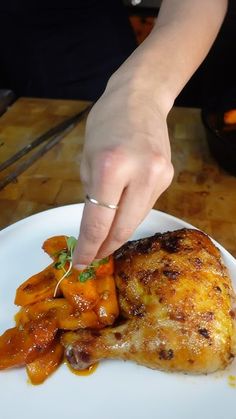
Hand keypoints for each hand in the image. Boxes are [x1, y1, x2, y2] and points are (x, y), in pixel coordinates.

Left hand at [72, 78, 173, 266]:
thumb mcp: (87, 159)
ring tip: (104, 239)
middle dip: (105, 247)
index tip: (81, 262)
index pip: (99, 222)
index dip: (89, 247)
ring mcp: (159, 177)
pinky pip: (145, 205)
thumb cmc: (105, 124)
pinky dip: (130, 213)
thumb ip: (92, 195)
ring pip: (136, 220)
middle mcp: (141, 174)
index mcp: (111, 167)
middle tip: (93, 257)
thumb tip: (94, 227)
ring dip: (118, 232)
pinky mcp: (169, 177)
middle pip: (123, 229)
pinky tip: (122, 211)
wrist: (140, 99)